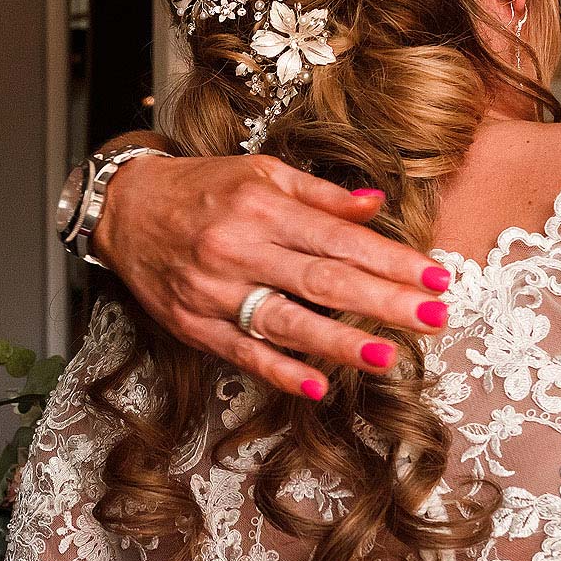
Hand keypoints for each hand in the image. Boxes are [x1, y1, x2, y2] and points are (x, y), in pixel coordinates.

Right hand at [92, 153, 451, 399]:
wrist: (125, 210)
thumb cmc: (203, 189)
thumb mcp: (261, 175)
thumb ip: (320, 194)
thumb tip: (376, 204)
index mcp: (262, 207)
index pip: (338, 238)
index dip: (390, 260)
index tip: (436, 278)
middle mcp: (239, 248)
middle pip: (322, 280)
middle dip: (382, 301)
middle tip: (434, 318)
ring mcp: (214, 291)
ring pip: (284, 321)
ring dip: (339, 342)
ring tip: (389, 356)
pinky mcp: (194, 325)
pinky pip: (241, 352)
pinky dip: (279, 371)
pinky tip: (317, 385)